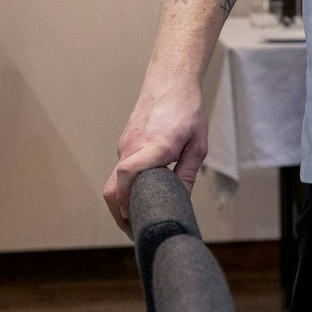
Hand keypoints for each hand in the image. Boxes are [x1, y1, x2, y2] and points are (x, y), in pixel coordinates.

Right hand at [102, 74, 207, 236]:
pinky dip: (127, 184)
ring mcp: (126, 143)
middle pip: (113, 186)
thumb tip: (180, 202)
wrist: (170, 80)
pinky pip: (122, 167)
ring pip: (116, 178)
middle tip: (135, 231)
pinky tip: (142, 191)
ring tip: (139, 217)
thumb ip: (187, 174)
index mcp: (155, 146)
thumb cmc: (188, 110)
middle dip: (120, 213)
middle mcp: (134, 146)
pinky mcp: (125, 141)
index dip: (126, 200)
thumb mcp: (198, 144)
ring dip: (123, 200)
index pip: (128, 174)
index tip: (133, 220)